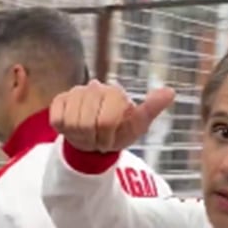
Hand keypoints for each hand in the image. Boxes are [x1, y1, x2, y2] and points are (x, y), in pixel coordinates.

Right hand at [50, 81, 175, 152]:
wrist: (97, 139)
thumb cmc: (120, 132)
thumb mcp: (138, 124)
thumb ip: (151, 108)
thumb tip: (171, 91)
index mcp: (116, 93)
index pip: (107, 122)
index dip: (107, 137)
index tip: (111, 139)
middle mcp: (94, 88)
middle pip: (88, 124)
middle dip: (94, 139)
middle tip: (98, 139)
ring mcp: (75, 92)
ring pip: (71, 123)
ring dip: (80, 136)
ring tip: (88, 134)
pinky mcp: (59, 100)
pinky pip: (57, 120)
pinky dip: (65, 131)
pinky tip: (74, 128)